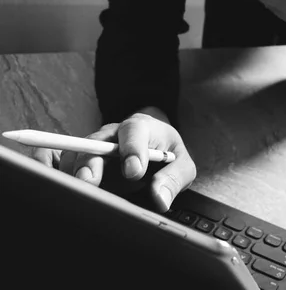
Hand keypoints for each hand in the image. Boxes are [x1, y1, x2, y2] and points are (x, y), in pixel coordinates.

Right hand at [31, 112, 196, 211]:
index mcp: (142, 128)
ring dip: (73, 173)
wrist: (155, 148)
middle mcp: (113, 134)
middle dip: (91, 162)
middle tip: (89, 182)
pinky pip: (64, 163)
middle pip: (96, 143)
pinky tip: (66, 191)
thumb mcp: (182, 165)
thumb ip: (174, 179)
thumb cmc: (168, 155)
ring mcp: (95, 147)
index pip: (134, 131)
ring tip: (76, 192)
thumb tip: (160, 199)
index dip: (131, 149)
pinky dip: (61, 175)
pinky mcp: (83, 162)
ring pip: (77, 154)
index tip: (134, 172)